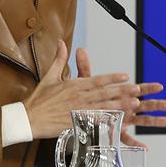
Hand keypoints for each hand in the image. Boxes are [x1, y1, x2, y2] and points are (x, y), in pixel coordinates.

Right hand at [24, 41, 141, 138]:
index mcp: (73, 85)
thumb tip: (61, 42)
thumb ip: (59, 59)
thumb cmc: (39, 99)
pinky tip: (118, 122)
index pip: (96, 80)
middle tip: (137, 89)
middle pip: (104, 94)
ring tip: (134, 105)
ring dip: (120, 106)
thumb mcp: (49, 76)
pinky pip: (94, 124)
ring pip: (103, 108)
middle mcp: (77, 98)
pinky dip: (107, 123)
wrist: (28, 118)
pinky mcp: (75, 124)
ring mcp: (77, 111)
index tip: (125, 76)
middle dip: (122, 91)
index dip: (112, 78)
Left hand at [76, 47, 165, 147]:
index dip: (148, 88)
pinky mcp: (116, 132)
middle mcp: (125, 108)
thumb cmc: (85, 98)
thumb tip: (80, 50)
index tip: (160, 86)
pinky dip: (135, 143)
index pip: (137, 89)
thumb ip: (85, 68)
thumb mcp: (85, 83)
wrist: (77, 114)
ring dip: (155, 121)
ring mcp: (122, 120)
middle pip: (144, 105)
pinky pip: (127, 139)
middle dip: (157, 105)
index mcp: (120, 95)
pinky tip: (145, 148)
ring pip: (141, 121)